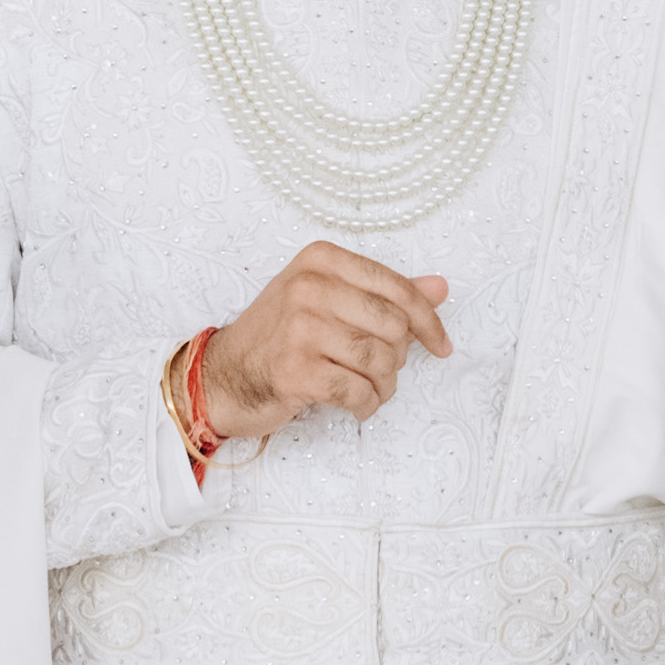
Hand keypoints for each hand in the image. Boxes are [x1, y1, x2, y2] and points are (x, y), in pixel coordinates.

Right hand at [201, 244, 453, 443]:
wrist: (223, 375)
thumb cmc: (280, 337)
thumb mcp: (329, 301)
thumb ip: (385, 293)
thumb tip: (440, 287)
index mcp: (321, 260)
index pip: (396, 287)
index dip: (428, 321)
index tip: (440, 345)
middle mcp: (309, 286)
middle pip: (393, 326)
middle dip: (397, 357)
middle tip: (381, 370)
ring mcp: (299, 328)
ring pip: (379, 360)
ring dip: (383, 385)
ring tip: (369, 389)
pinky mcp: (295, 370)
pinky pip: (358, 391)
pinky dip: (366, 404)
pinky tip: (357, 405)